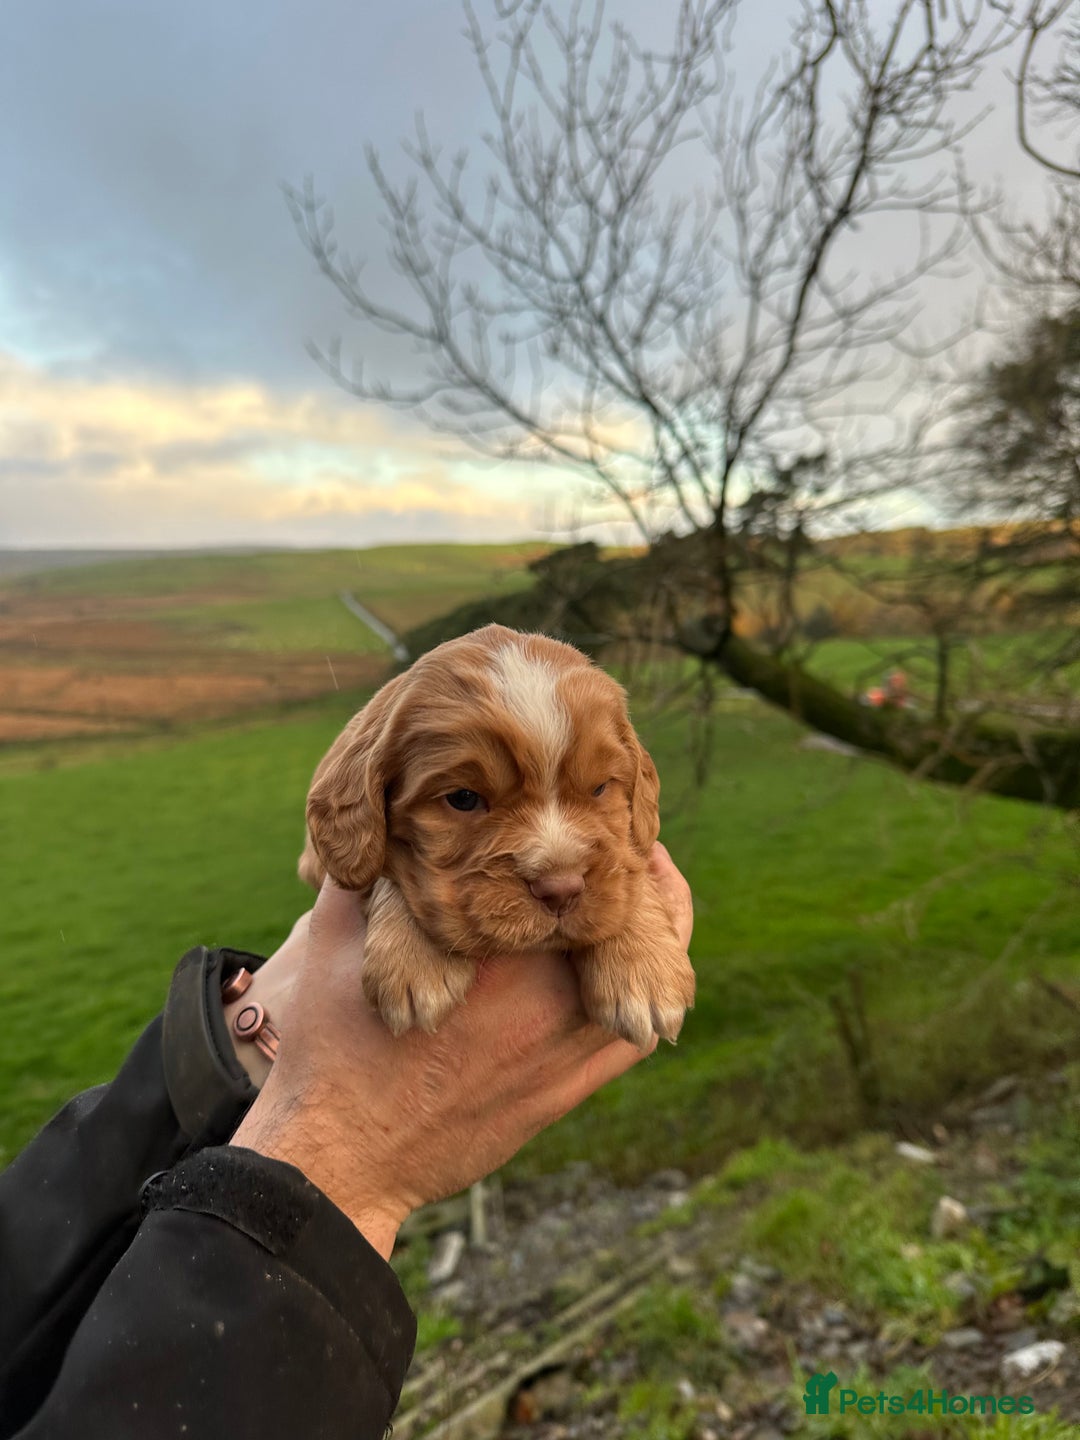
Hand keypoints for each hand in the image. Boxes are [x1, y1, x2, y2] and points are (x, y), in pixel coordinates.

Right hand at [231, 842, 692, 1258]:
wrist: (344, 1159)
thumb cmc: (334, 1045)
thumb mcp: (337, 937)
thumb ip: (372, 868)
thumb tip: (384, 817)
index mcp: (495, 950)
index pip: (579, 874)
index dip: (598, 834)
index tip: (591, 810)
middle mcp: (545, 999)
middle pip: (627, 920)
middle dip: (630, 876)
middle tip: (625, 844)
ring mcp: (561, 1052)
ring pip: (643, 978)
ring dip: (652, 931)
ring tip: (646, 894)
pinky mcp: (564, 1093)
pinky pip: (630, 1037)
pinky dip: (644, 996)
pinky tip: (630, 969)